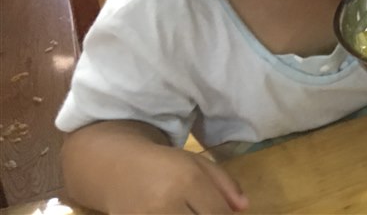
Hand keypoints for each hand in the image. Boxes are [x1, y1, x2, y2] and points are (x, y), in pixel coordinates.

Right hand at [104, 145, 247, 213]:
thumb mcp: (198, 164)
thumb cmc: (164, 165)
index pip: (219, 214)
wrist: (116, 168)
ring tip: (192, 212)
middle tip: (208, 212)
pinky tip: (177, 214)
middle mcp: (166, 202)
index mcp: (187, 180)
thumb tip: (244, 208)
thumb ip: (225, 184)